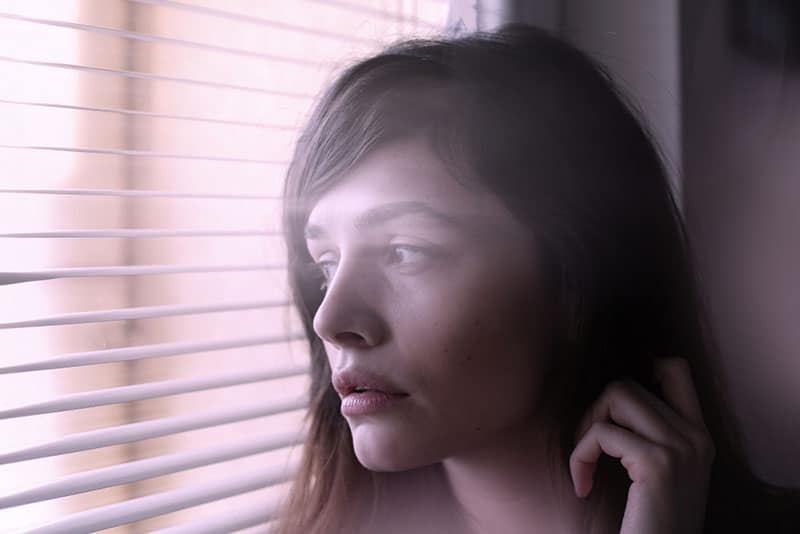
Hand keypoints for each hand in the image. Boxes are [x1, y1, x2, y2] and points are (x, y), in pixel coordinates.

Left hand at [569, 357, 715, 533]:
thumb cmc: (653, 522)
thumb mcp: (664, 472)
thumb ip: (654, 434)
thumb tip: (616, 397)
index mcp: (699, 436)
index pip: (677, 369)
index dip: (638, 373)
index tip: (616, 411)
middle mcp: (695, 437)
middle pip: (627, 385)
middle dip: (596, 412)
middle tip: (590, 450)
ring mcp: (680, 448)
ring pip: (614, 396)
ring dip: (587, 428)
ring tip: (586, 462)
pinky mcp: (657, 463)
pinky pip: (600, 434)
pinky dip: (580, 457)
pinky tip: (583, 486)